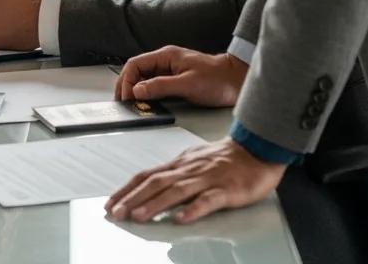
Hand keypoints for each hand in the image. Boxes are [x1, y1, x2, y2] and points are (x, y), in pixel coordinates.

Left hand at [106, 137, 286, 223]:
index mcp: (179, 164)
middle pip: (155, 183)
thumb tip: (152, 184)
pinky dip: (193, 209)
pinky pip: (208, 200)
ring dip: (154, 204)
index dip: (127, 189)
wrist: (256, 149)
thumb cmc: (224, 158)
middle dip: (133, 199)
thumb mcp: (193, 161)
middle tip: (116, 213)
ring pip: (176, 191)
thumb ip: (174, 173)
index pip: (146, 176)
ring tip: (138, 216)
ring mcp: (206, 179)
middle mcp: (188, 170)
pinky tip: (181, 219)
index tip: (111, 202)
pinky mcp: (226, 190)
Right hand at [114, 46, 247, 105]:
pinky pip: (155, 85)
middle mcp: (165, 61)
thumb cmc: (217, 79)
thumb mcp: (187, 84)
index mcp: (165, 56)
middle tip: (123, 103)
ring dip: (136, 90)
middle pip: (136, 71)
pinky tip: (147, 104)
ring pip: (144, 78)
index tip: (127, 97)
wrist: (238, 81)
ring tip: (132, 105)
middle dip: (127, 85)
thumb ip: (160, 86)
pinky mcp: (176, 80)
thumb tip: (137, 91)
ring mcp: (170, 70)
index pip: (135, 64)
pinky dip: (147, 94)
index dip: (127, 80)